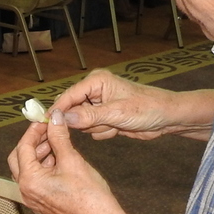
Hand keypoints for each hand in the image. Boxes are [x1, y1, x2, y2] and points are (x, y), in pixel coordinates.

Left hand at [8, 118, 156, 213]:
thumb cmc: (89, 195)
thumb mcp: (72, 160)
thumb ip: (59, 137)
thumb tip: (54, 118)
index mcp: (30, 180)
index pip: (23, 148)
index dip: (33, 131)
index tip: (44, 120)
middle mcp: (26, 191)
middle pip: (19, 159)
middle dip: (34, 142)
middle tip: (49, 130)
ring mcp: (33, 199)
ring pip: (28, 169)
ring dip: (40, 154)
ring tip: (57, 142)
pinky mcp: (42, 203)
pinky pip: (36, 180)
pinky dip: (44, 167)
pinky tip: (60, 158)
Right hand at [54, 70, 208, 140]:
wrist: (167, 118)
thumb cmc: (146, 108)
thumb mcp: (116, 113)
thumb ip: (88, 116)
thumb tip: (63, 118)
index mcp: (96, 81)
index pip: (69, 96)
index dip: (58, 110)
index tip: (47, 124)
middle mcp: (95, 91)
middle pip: (73, 111)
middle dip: (85, 122)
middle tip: (102, 123)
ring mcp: (99, 105)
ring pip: (82, 123)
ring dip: (97, 128)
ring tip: (115, 124)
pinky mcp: (104, 118)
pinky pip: (92, 130)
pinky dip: (103, 132)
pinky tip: (118, 128)